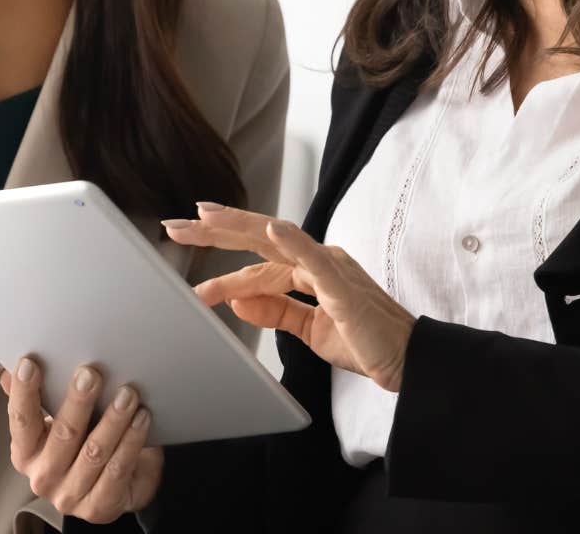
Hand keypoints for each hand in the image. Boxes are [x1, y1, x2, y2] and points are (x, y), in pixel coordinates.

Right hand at [0, 356, 162, 523]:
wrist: (115, 488)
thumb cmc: (82, 446)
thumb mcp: (56, 423)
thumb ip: (35, 399)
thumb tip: (7, 371)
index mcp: (26, 453)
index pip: (21, 420)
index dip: (24, 392)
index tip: (30, 364)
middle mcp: (43, 477)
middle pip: (63, 435)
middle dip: (78, 401)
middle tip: (91, 374)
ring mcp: (70, 495)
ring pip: (94, 452)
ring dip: (113, 420)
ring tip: (127, 394)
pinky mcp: (100, 507)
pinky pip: (118, 470)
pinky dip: (131, 441)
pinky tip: (141, 418)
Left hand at [162, 205, 415, 391]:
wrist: (405, 360)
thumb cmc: (365, 341)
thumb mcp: (308, 328)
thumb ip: (276, 311)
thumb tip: (239, 299)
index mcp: (309, 269)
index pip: (255, 257)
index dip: (220, 249)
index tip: (188, 237)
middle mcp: (317, 259)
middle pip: (257, 238)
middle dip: (215, 230)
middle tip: (175, 224)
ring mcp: (330, 266)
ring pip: (275, 242)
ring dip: (238, 230)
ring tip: (204, 220)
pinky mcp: (342, 283)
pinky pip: (313, 258)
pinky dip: (292, 241)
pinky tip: (270, 229)